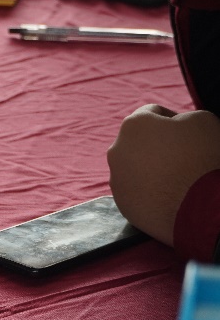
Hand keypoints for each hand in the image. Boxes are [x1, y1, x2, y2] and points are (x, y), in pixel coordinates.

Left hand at [107, 105, 219, 246]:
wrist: (199, 206)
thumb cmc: (202, 157)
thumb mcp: (202, 120)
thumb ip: (181, 117)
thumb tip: (174, 126)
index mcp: (133, 125)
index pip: (152, 113)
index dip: (172, 119)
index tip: (186, 132)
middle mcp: (116, 151)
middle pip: (139, 142)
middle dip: (157, 145)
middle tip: (182, 155)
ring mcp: (116, 180)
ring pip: (134, 168)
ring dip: (151, 169)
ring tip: (177, 177)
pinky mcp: (122, 204)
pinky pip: (136, 191)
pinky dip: (149, 190)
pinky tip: (169, 194)